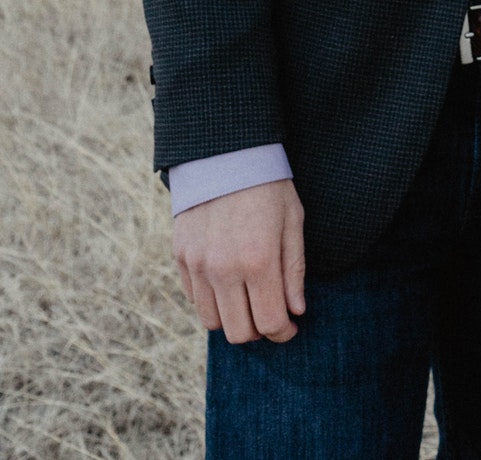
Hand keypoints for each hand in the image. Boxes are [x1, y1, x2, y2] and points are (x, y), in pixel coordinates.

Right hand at [173, 179, 305, 343]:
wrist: (225, 152)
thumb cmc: (268, 186)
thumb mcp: (292, 222)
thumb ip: (294, 270)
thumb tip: (296, 311)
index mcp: (258, 261)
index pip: (269, 323)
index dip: (283, 332)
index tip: (290, 327)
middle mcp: (224, 269)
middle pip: (239, 332)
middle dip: (258, 330)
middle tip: (270, 314)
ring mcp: (198, 264)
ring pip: (212, 322)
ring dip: (233, 318)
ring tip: (248, 299)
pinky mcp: (181, 256)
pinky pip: (194, 299)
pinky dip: (212, 300)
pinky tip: (227, 282)